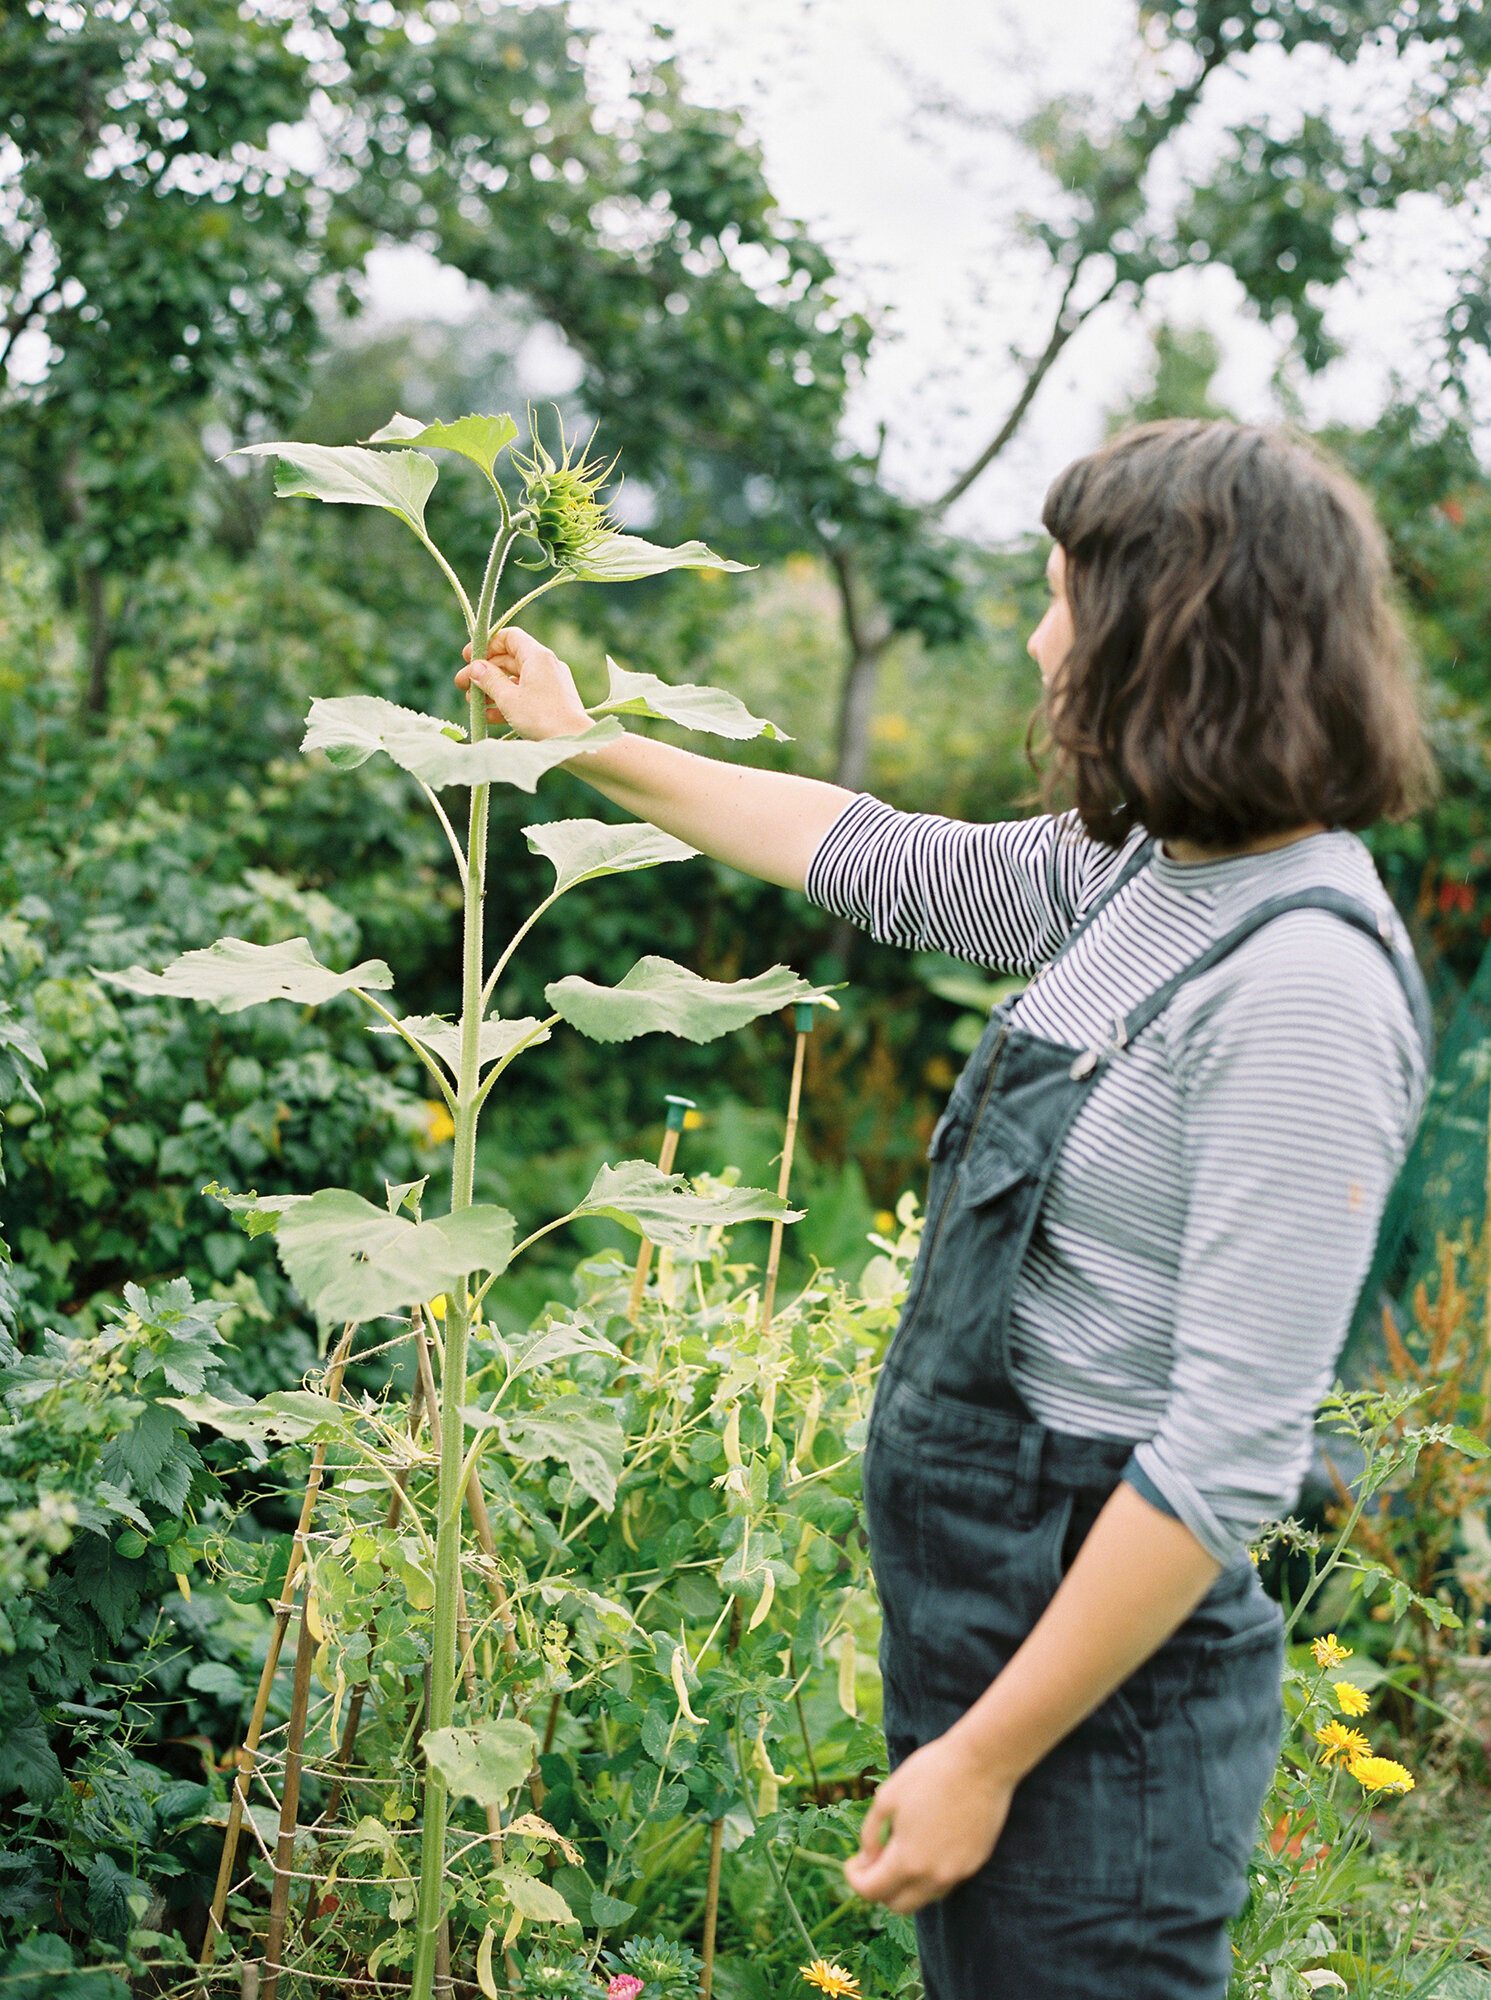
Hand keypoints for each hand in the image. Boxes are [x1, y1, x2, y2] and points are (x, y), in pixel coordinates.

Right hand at [455, 626, 591, 739]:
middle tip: (461, 684)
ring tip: (472, 703)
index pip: (509, 637)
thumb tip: (475, 667)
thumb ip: (489, 680)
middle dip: (483, 672)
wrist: (574, 741)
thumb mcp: (509, 698)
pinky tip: (488, 716)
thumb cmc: (541, 717)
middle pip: (508, 660)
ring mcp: (550, 684)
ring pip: (515, 680)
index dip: (486, 644)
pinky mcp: (552, 702)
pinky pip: (525, 696)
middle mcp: (546, 665)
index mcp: (537, 656)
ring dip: (492, 689)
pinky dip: (507, 702)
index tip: (468, 658)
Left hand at [844, 1728, 1015, 1913]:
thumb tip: (866, 1859)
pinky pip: (945, 1882)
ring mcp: (958, 1873)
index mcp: (908, 1860)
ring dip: (906, 1884)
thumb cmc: (931, 1772)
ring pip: (924, 1897)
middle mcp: (934, 1876)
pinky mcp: (975, 1863)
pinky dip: (929, 1875)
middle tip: (873, 1860)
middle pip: (898, 1906)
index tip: (852, 1862)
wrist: (982, 1762)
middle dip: (879, 1889)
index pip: (872, 1892)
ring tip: (900, 1849)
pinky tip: (926, 1845)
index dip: (855, 1879)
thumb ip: (871, 1834)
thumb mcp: (887, 1796)